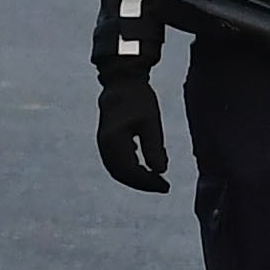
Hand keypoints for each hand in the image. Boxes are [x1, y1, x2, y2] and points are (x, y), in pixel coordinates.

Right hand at [96, 64, 171, 192]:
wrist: (122, 83)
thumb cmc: (139, 99)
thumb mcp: (151, 122)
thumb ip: (154, 147)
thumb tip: (161, 172)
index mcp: (114, 140)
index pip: (130, 171)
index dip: (148, 182)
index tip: (166, 185)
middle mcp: (105, 145)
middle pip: (122, 175)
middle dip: (143, 184)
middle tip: (164, 186)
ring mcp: (104, 144)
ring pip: (118, 171)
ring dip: (137, 178)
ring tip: (157, 179)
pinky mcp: (107, 141)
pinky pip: (117, 163)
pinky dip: (132, 169)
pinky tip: (147, 167)